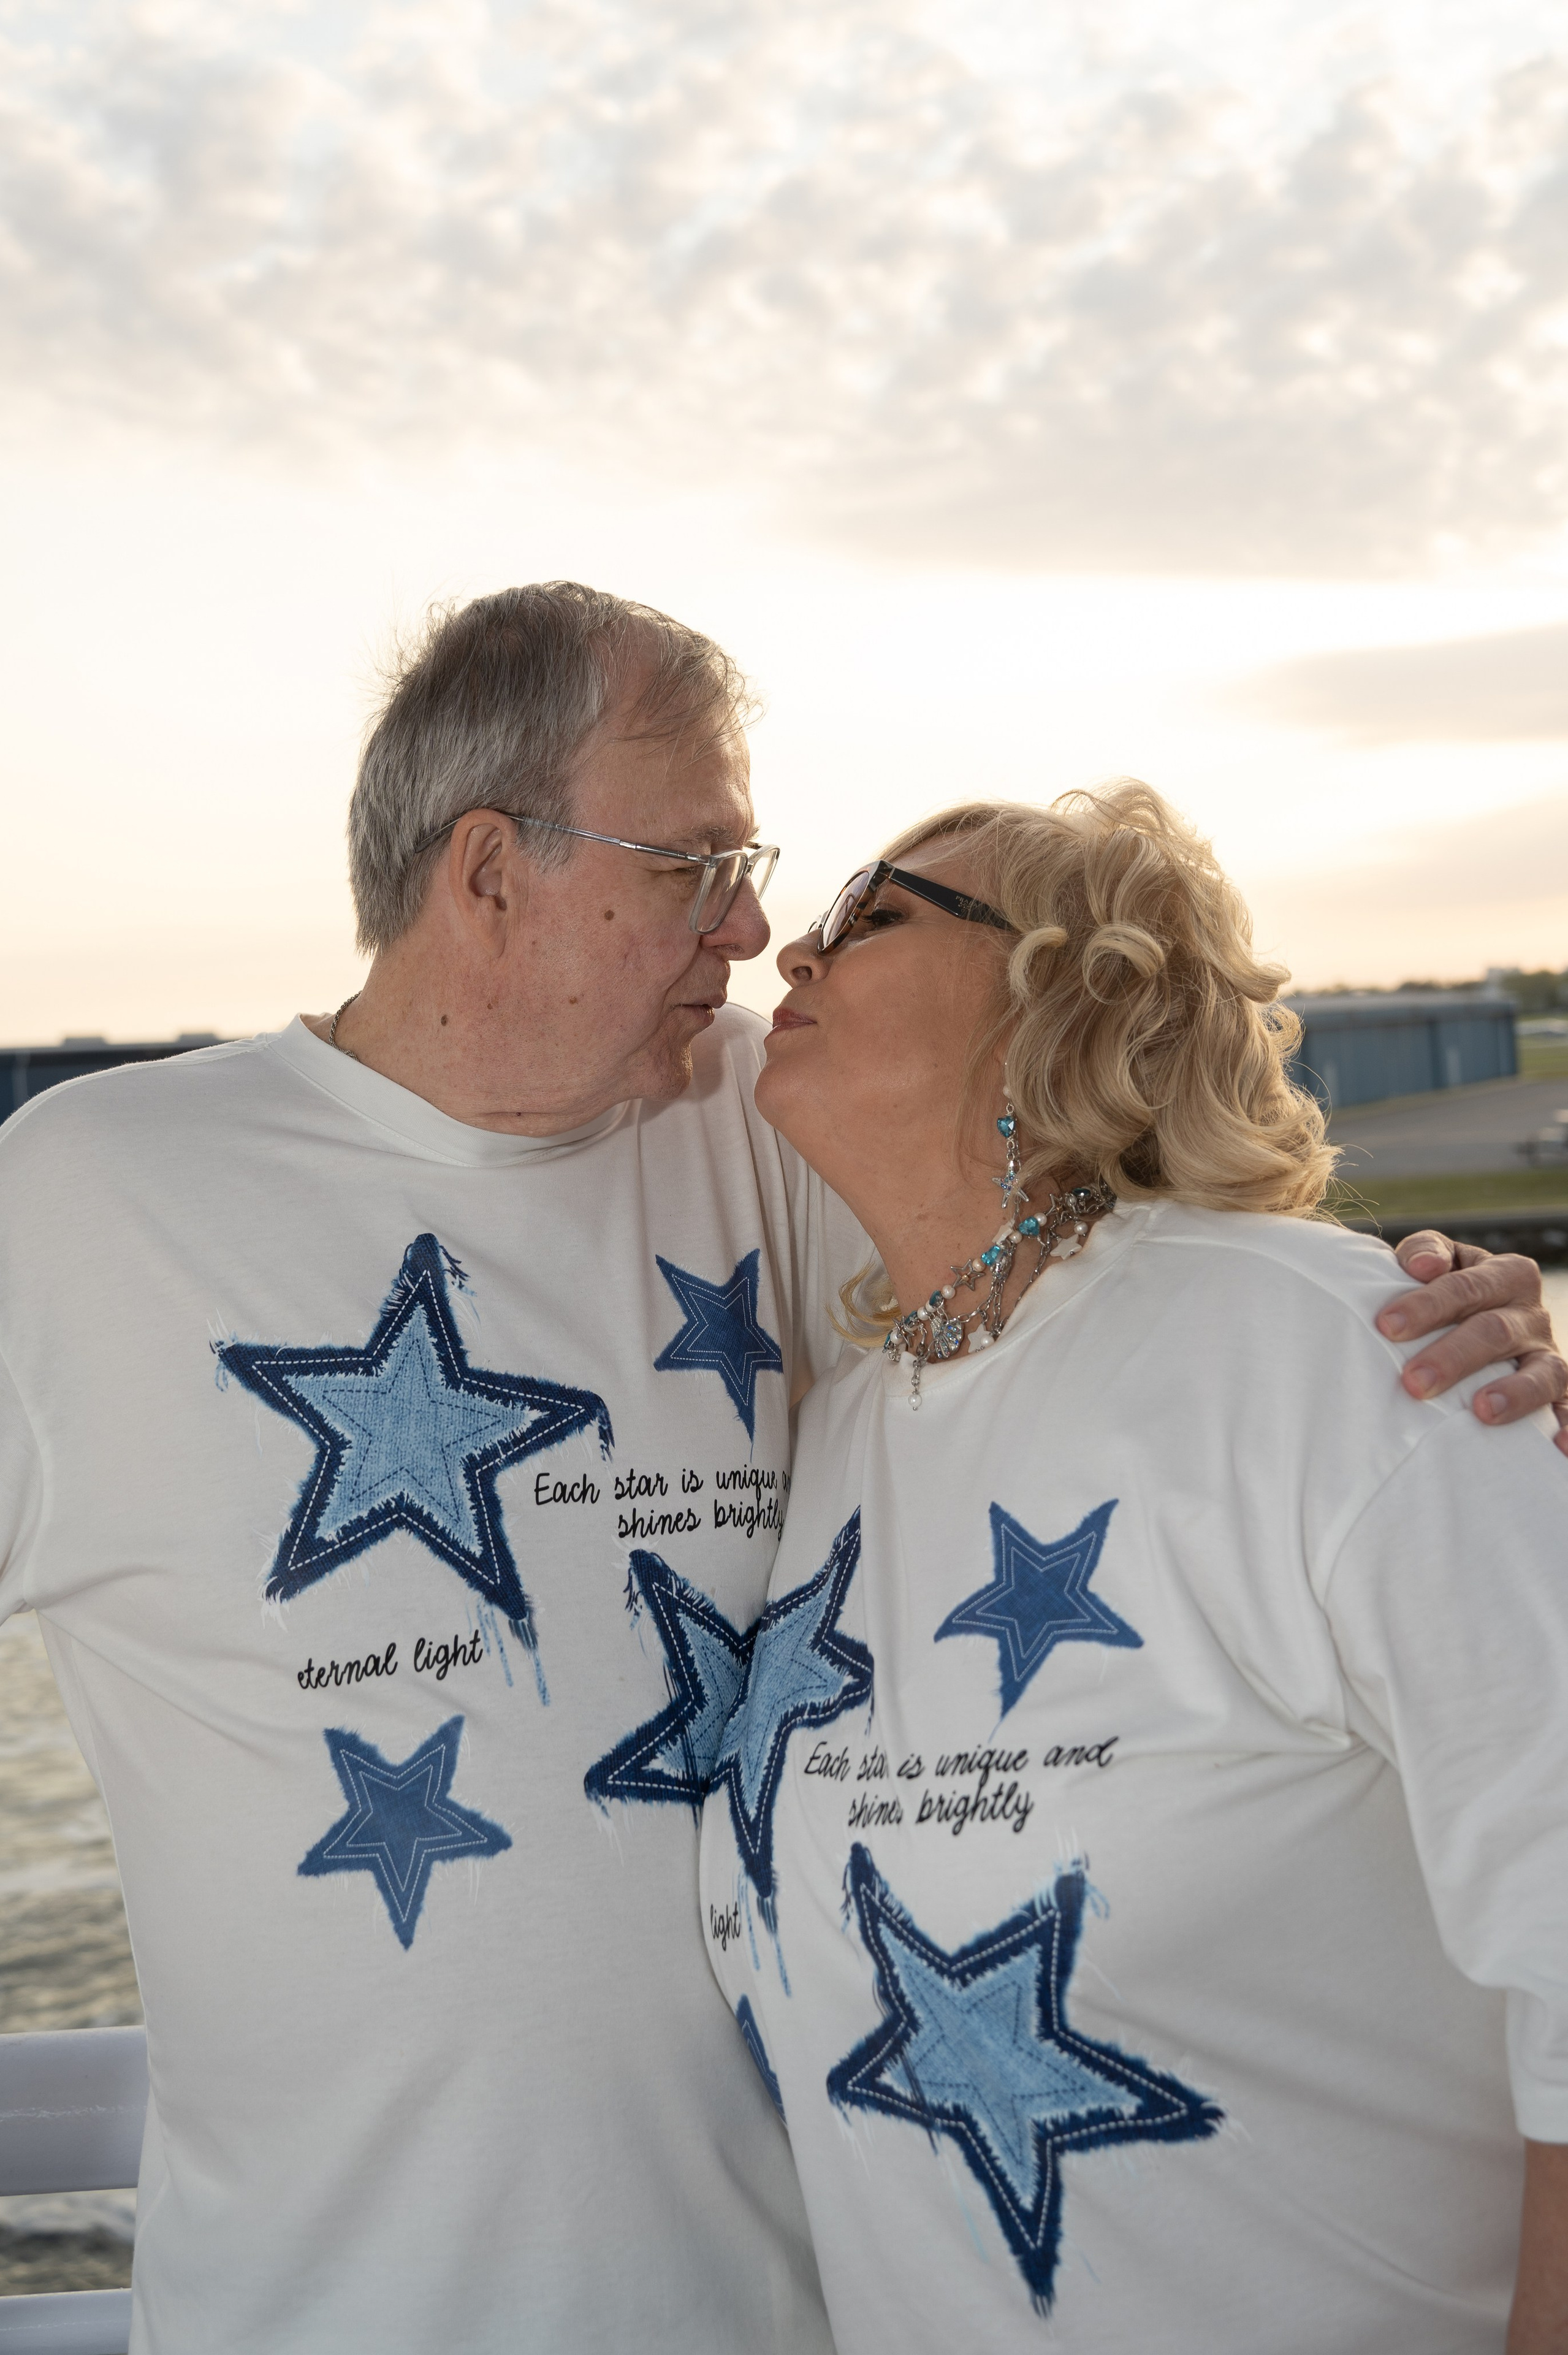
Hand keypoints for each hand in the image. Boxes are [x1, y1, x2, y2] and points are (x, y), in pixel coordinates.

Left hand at [1377, 1232, 1567, 1456]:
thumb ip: (1426, 1252)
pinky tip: (1559, 1448)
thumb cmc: (1447, 1295)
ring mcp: (1548, 1355)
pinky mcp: (1560, 1393)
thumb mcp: (1440, 1263)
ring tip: (1482, 1412)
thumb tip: (1423, 1266)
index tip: (1387, 1326)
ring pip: (1540, 1373)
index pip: (1466, 1287)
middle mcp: (1532, 1314)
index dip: (1427, 1305)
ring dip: (1514, 1393)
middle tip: (1413, 1382)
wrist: (1481, 1322)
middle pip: (1495, 1332)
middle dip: (1453, 1357)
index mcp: (1505, 1274)